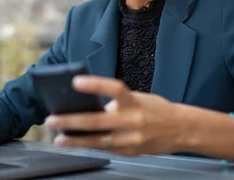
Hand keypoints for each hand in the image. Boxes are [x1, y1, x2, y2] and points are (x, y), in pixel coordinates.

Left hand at [44, 76, 182, 155]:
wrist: (181, 129)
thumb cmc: (155, 109)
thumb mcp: (137, 98)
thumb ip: (116, 102)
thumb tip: (88, 105)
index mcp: (134, 101)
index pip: (114, 89)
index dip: (95, 84)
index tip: (75, 81)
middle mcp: (133, 120)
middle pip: (97, 121)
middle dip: (71, 121)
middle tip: (52, 119)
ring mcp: (131, 139)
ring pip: (98, 141)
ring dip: (75, 140)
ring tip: (58, 138)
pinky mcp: (130, 151)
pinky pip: (106, 149)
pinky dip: (90, 145)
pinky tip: (76, 144)